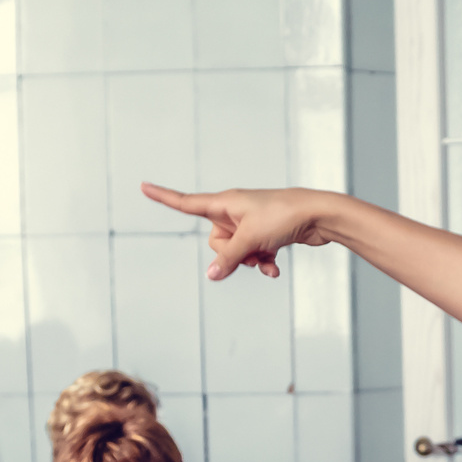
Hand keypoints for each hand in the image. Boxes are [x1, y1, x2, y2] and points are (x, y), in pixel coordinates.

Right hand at [141, 183, 344, 280]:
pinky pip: (252, 256)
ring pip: (235, 252)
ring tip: (266, 256)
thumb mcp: (250, 240)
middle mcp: (234, 211)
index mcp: (225, 202)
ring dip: (249, 261)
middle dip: (230, 253)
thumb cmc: (283, 216)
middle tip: (250, 248)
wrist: (318, 215)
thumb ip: (228, 258)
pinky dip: (262, 263)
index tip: (143, 186)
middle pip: (215, 241)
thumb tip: (211, 275)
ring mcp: (250, 223)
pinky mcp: (265, 234)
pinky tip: (275, 269)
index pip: (186, 202)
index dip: (163, 197)